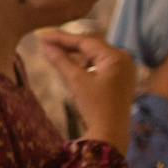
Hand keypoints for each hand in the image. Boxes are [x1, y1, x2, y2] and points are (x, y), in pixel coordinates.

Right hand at [34, 29, 136, 153]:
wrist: (110, 132)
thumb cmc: (95, 107)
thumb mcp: (76, 81)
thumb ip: (61, 61)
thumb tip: (45, 46)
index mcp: (116, 56)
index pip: (85, 41)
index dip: (62, 38)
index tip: (43, 35)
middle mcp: (123, 58)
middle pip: (91, 46)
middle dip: (69, 45)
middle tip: (46, 43)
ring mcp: (124, 69)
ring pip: (95, 55)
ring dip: (76, 55)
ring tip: (56, 55)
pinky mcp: (121, 79)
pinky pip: (100, 65)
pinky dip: (85, 64)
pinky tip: (72, 68)